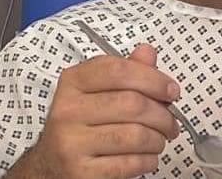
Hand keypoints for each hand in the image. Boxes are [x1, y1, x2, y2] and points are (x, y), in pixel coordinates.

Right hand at [28, 44, 180, 178]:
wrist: (50, 165)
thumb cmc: (80, 125)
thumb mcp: (95, 92)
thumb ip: (125, 72)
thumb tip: (147, 53)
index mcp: (73, 82)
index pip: (119, 70)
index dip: (153, 79)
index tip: (171, 90)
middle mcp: (68, 110)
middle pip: (132, 104)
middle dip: (163, 115)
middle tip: (170, 123)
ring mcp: (71, 142)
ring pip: (135, 135)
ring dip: (158, 139)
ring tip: (159, 140)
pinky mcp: (80, 171)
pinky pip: (130, 163)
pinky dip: (148, 160)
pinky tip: (147, 156)